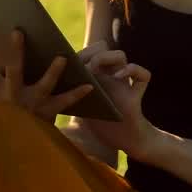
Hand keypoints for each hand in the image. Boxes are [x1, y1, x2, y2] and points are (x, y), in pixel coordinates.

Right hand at [0, 18, 93, 123]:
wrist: (12, 148)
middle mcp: (9, 96)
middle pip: (12, 71)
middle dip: (15, 51)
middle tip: (18, 31)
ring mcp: (29, 106)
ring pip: (41, 87)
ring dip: (52, 73)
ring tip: (61, 58)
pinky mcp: (46, 114)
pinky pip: (63, 103)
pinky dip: (76, 94)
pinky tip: (89, 85)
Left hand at [78, 48, 165, 162]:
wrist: (125, 142)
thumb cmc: (102, 127)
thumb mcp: (81, 109)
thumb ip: (70, 99)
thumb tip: (48, 93)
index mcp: (95, 78)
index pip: (88, 54)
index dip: (79, 52)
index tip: (68, 59)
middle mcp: (109, 76)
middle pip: (104, 48)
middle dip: (91, 51)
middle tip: (82, 64)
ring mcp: (123, 83)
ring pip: (120, 55)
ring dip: (107, 57)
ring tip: (95, 68)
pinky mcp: (135, 95)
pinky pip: (143, 76)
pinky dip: (132, 71)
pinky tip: (119, 77)